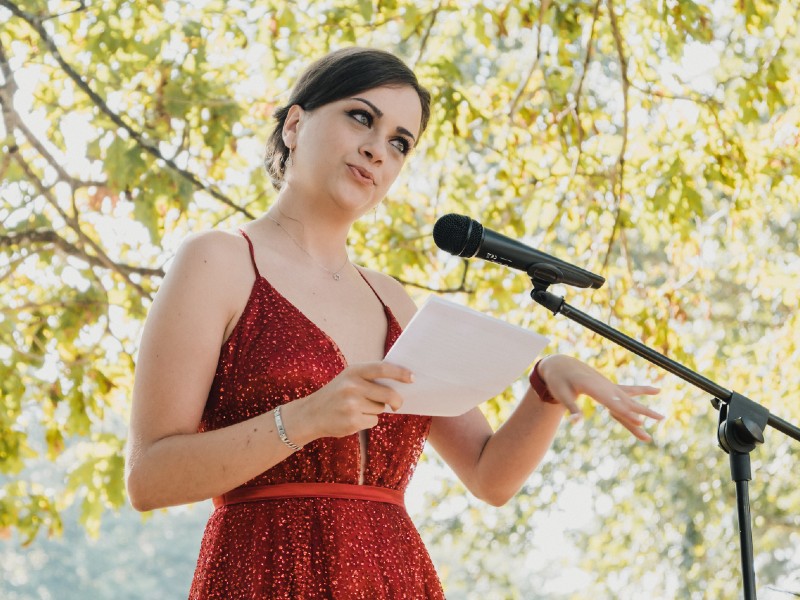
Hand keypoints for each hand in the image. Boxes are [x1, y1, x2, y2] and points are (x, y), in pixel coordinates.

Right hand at [300, 362, 412, 438]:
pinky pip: (373, 421)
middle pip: (387, 394)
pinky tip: (353, 418)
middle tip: (397, 405)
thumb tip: (400, 384)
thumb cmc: (336, 394)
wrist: (311, 414)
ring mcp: (351, 404)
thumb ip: (370, 378)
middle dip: (396, 401)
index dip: (400, 373)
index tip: (412, 378)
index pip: (382, 368)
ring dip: (375, 410)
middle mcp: (352, 386)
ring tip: (357, 408)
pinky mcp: (352, 421)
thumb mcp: (349, 379)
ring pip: (380, 408)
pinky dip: (368, 421)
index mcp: (353, 371)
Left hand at [538, 354, 662, 441]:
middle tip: (660, 419)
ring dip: (646, 408)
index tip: (640, 422)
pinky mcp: (609, 385)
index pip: (612, 403)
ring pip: (630, 399)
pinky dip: (643, 390)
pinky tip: (657, 390)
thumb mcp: (561, 394)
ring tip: (663, 417)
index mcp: (591, 386)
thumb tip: (576, 423)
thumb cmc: (559, 380)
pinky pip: (629, 389)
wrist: (561, 363)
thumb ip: (571, 408)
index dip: (627, 412)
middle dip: (643, 412)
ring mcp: (608, 385)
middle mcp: (604, 385)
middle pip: (626, 401)